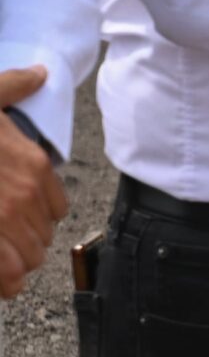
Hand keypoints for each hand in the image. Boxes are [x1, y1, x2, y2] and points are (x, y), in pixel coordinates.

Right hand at [0, 68, 67, 300]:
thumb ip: (14, 86)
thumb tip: (40, 74)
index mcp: (34, 165)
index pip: (56, 209)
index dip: (36, 216)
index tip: (15, 217)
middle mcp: (24, 196)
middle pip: (42, 238)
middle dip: (23, 243)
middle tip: (0, 242)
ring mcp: (1, 221)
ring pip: (27, 262)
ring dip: (13, 265)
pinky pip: (6, 278)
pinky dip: (3, 283)